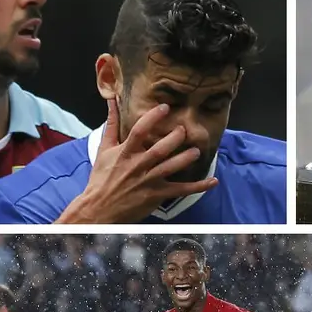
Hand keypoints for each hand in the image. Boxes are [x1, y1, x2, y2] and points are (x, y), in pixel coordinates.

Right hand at [57, 98, 219, 222]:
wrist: (98, 209)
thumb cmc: (101, 179)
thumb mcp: (104, 150)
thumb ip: (112, 126)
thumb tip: (112, 102)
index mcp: (125, 153)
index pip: (139, 131)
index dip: (153, 118)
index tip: (165, 107)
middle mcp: (138, 166)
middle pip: (159, 150)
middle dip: (174, 138)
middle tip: (184, 130)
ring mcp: (148, 181)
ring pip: (171, 168)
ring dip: (186, 158)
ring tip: (196, 151)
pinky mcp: (157, 195)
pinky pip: (181, 190)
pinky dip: (198, 186)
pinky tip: (212, 181)